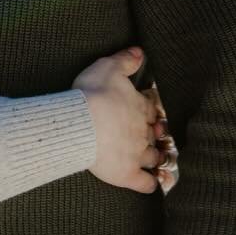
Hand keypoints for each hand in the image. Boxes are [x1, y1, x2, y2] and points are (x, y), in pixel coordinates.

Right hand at [73, 47, 178, 193]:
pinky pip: (146, 183)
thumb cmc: (91, 94)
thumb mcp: (108, 67)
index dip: (152, 112)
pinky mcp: (127, 174)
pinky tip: (153, 182)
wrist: (78, 123)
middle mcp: (143, 132)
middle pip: (155, 135)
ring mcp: (137, 154)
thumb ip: (125, 59)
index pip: (153, 111)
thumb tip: (140, 51)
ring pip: (155, 157)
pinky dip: (152, 183)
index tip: (149, 114)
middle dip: (155, 135)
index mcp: (141, 108)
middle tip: (152, 135)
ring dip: (156, 157)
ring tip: (156, 158)